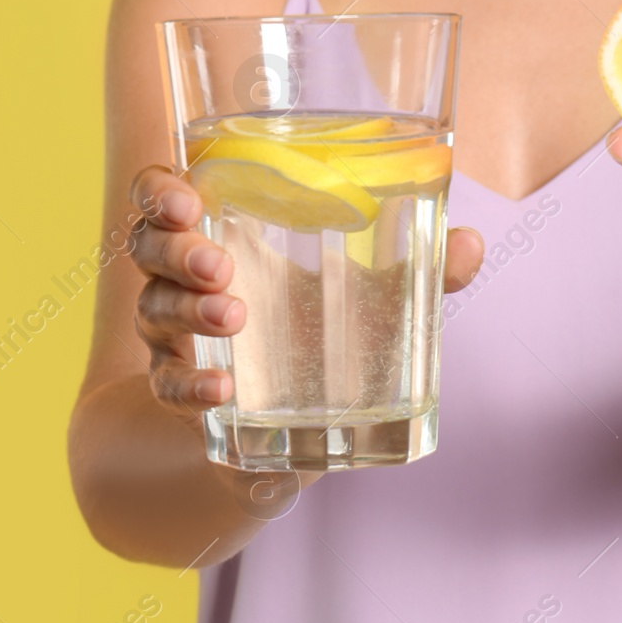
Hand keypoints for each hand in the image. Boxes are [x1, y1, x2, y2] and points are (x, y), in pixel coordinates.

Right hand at [128, 166, 484, 425]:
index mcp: (222, 232)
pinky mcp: (185, 391)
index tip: (186, 197)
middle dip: (178, 249)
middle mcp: (185, 279)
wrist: (284, 434)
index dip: (161, 188)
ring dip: (188, 310)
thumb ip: (420, 270)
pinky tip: (219, 387)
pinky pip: (169, 383)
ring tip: (231, 318)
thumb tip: (471, 244)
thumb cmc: (322, 336)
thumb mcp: (373, 299)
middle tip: (219, 264)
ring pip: (154, 308)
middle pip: (150, 245)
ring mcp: (177, 337)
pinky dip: (191, 383)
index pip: (165, 194)